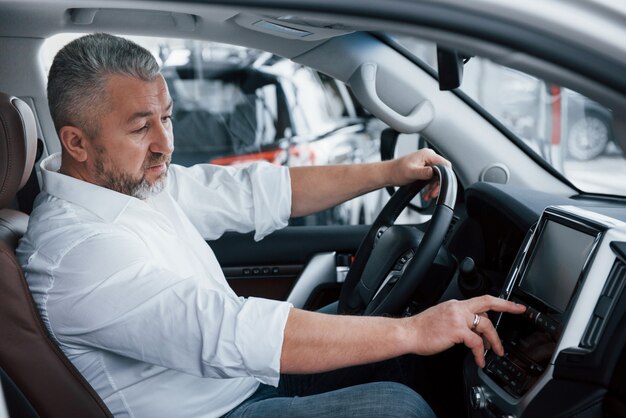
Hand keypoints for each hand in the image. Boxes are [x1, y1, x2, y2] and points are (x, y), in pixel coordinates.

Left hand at [389, 149, 450, 199]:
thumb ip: (423, 172)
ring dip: (433, 187)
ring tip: (427, 196)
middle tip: (433, 194)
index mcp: (428, 155)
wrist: (389, 173)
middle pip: (442, 172)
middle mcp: (429, 157)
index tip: (439, 186)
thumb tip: (433, 172)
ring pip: (437, 177)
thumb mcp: (411, 172)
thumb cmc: (397, 171)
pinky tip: (426, 193)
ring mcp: (426, 163)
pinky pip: (431, 178)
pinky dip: (430, 186)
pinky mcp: (424, 169)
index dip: (445, 176)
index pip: (445, 164)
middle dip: (438, 185)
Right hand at [406, 295, 525, 366]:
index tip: (512, 304)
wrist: (408, 333)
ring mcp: (458, 318)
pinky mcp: (457, 330)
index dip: (499, 301)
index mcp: (455, 305)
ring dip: (493, 340)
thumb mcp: (442, 318)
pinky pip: (476, 342)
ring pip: (485, 325)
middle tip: (519, 312)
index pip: (481, 300)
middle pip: (488, 304)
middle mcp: (458, 308)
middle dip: (507, 307)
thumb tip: (473, 328)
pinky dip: (480, 353)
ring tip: (495, 351)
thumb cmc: (421, 329)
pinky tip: (479, 359)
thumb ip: (458, 320)